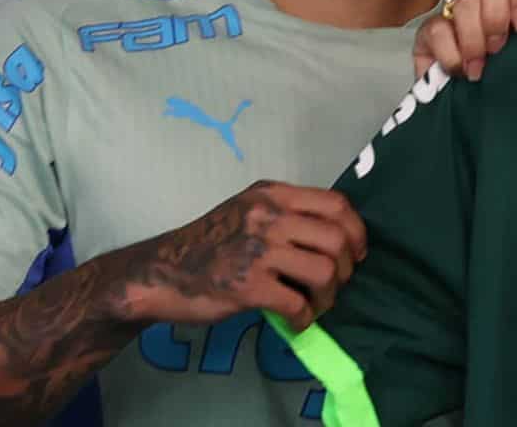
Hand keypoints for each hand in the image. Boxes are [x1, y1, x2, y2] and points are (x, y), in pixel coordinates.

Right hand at [113, 181, 365, 330]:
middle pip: (337, 239)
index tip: (356, 253)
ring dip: (328, 296)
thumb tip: (335, 236)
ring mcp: (258, 250)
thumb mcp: (247, 210)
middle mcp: (268, 216)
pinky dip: (304, 318)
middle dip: (347, 268)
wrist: (160, 272)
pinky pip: (297, 304)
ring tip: (316, 305)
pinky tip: (296, 321)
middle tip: (335, 285)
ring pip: (324, 271)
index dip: (356, 231)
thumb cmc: (208, 243)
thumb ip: (286, 213)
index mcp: (272, 194)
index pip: (336, 204)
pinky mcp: (248, 286)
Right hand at [416, 0, 516, 80]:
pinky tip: (461, 72)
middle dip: (497, 12)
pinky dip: (450, 52)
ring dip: (474, 37)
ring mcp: (460, 14)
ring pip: (465, 0)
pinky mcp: (433, 34)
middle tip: (500, 46)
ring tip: (481, 68)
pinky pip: (435, 27)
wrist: (488, 120)